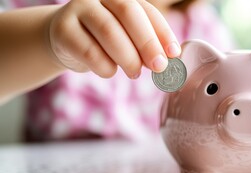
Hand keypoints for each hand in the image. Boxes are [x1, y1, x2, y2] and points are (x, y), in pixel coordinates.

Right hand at [48, 0, 180, 78]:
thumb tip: (168, 61)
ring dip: (128, 58)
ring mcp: (77, 9)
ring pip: (109, 32)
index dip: (163, 33)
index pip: (147, 11)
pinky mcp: (63, 30)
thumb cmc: (104, 41)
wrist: (66, 39)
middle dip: (148, 43)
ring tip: (134, 72)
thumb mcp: (128, 38)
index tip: (174, 54)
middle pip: (128, 13)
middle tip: (159, 67)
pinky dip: (105, 67)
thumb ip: (146, 44)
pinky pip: (90, 52)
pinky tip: (109, 71)